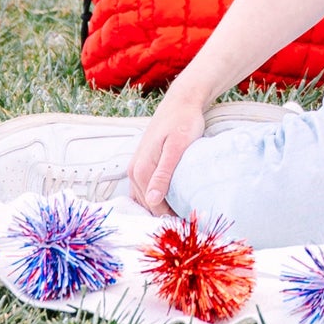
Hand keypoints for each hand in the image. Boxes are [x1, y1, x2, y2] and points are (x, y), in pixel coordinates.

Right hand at [129, 92, 206, 213]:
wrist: (181, 102)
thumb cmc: (183, 122)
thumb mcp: (177, 148)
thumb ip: (163, 174)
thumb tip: (152, 200)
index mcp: (141, 169)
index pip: (153, 207)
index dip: (170, 217)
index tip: (190, 221)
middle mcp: (133, 170)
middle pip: (147, 205)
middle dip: (165, 214)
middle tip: (190, 217)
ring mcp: (136, 167)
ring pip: (145, 198)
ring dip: (161, 207)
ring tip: (183, 209)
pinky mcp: (142, 163)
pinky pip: (145, 189)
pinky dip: (157, 197)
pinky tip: (173, 198)